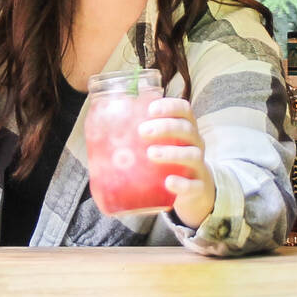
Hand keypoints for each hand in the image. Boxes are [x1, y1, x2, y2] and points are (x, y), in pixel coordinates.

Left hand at [140, 97, 215, 228]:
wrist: (194, 190)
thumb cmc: (169, 160)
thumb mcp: (159, 144)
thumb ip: (138, 136)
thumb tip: (98, 131)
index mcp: (185, 129)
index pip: (184, 110)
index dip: (170, 106)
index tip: (150, 109)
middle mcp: (195, 144)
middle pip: (186, 129)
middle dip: (166, 127)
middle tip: (142, 131)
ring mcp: (198, 166)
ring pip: (191, 155)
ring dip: (171, 153)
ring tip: (151, 154)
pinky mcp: (197, 188)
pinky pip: (193, 185)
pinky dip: (181, 183)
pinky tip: (169, 182)